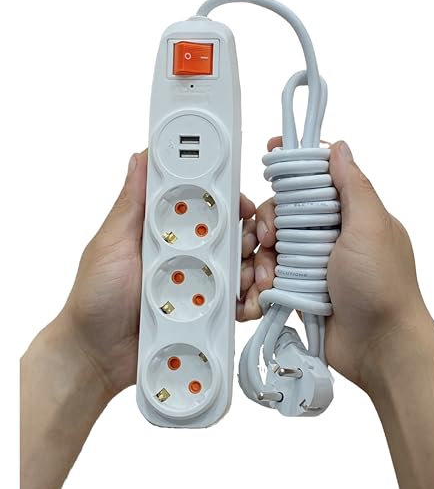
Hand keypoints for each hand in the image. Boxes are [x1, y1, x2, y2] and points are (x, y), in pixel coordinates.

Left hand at [56, 149, 257, 396]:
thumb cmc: (95, 298)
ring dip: (259, 269)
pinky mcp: (210, 311)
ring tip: (254, 281)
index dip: (233, 202)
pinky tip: (248, 304)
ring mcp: (202, 282)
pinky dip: (252, 301)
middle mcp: (190, 253)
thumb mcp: (110, 243)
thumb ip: (131, 203)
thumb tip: (142, 157)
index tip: (246, 209)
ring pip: (245, 266)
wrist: (96, 355)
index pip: (209, 205)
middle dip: (255, 237)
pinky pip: (240, 301)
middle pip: (237, 235)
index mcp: (169, 230)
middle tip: (257, 246)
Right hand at [255, 138, 428, 388]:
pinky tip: (257, 297)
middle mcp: (325, 237)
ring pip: (267, 249)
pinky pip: (266, 280)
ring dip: (258, 263)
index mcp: (345, 216)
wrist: (378, 346)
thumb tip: (339, 149)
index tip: (269, 169)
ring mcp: (309, 265)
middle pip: (279, 216)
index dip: (288, 175)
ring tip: (265, 282)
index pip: (310, 183)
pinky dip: (257, 288)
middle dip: (266, 227)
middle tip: (268, 242)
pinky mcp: (296, 290)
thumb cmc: (382, 287)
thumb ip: (353, 187)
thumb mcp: (371, 228)